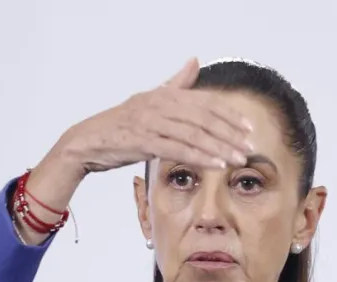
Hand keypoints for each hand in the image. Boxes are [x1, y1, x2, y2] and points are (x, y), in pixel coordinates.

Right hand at [55, 57, 254, 174]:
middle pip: (204, 118)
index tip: (248, 128)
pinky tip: (215, 164)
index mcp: (164, 95)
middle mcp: (159, 104)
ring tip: (238, 159)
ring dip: (220, 148)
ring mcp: (150, 122)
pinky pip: (177, 149)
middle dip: (230, 134)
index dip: (229, 114)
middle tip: (249, 146)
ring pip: (194, 134)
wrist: (87, 142)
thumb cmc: (119, 125)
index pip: (205, 102)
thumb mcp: (148, 100)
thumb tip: (194, 61)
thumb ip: (175, 83)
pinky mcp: (142, 141)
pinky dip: (199, 157)